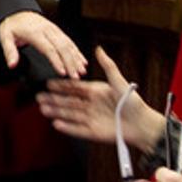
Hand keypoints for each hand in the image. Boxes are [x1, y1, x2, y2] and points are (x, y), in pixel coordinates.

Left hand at [0, 11, 87, 77]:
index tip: (62, 72)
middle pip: (62, 47)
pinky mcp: (57, 31)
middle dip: (70, 63)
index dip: (56, 61)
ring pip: (68, 44)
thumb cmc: (12, 25)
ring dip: (76, 58)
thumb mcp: (5, 37)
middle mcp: (46, 30)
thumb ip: (9, 51)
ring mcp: (53, 30)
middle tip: (75, 77)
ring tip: (81, 71)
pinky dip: (77, 51)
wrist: (17, 11)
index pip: (48, 48)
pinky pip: (69, 41)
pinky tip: (82, 61)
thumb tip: (12, 64)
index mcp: (34, 32)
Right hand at [36, 46, 164, 149]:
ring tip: (43, 109)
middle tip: (39, 97)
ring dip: (56, 112)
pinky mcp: (93, 132)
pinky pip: (77, 129)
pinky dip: (67, 127)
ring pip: (69, 114)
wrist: (142, 124)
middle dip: (53, 99)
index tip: (48, 83)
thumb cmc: (133, 102)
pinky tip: (56, 124)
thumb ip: (107, 65)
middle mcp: (91, 105)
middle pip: (68, 101)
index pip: (74, 88)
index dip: (61, 86)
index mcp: (96, 92)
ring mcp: (91, 119)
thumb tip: (99, 50)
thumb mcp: (118, 80)